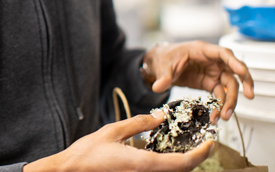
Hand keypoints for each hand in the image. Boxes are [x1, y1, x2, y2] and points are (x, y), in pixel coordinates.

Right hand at [23, 111, 213, 171]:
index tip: (211, 143)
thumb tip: (160, 116)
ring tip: (185, 146)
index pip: (183, 163)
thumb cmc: (87, 154)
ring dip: (182, 163)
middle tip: (202, 143)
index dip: (201, 155)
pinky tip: (162, 153)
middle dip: (195, 158)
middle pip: (181, 171)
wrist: (70, 171)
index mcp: (143, 164)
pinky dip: (167, 165)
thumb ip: (139, 123)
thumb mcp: (113, 131)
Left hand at [143, 41, 254, 121]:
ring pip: (229, 86)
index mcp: (201, 50)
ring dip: (230, 101)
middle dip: (242, 83)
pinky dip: (220, 105)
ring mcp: (212, 72)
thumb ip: (163, 77)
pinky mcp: (209, 83)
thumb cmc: (164, 57)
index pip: (223, 53)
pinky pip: (219, 95)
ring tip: (225, 115)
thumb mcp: (162, 66)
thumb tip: (158, 87)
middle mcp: (211, 61)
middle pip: (232, 71)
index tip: (242, 72)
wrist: (159, 64)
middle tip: (249, 96)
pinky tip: (217, 115)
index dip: (234, 62)